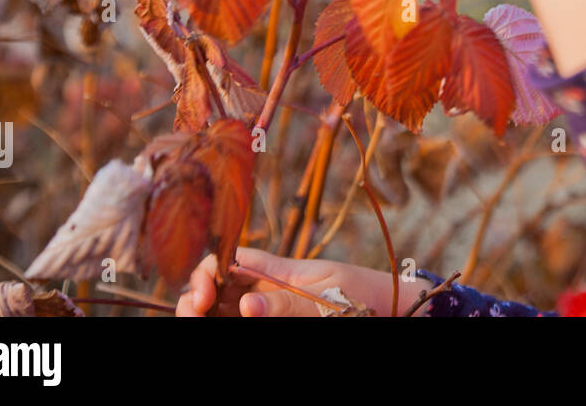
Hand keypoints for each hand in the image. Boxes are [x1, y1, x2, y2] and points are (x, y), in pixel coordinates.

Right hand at [176, 246, 397, 316]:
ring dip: (203, 315)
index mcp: (276, 271)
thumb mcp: (327, 298)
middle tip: (195, 315)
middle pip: (215, 289)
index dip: (207, 272)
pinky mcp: (275, 321)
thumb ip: (288, 304)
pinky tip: (217, 325)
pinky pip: (239, 320)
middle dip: (194, 298)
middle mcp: (264, 290)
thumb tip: (246, 306)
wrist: (390, 309)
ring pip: (221, 311)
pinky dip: (224, 323)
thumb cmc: (362, 295)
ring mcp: (267, 309)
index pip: (229, 260)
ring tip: (198, 322)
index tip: (204, 294)